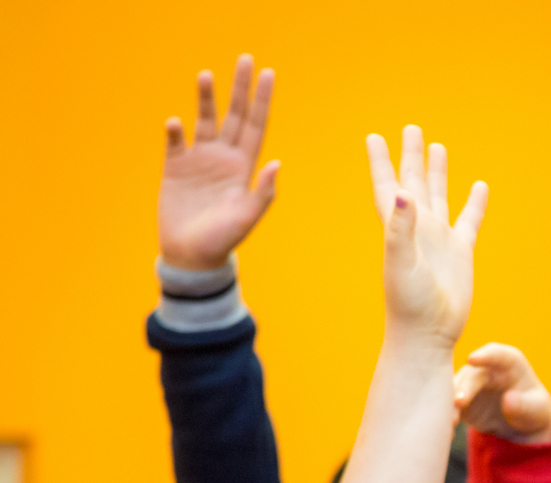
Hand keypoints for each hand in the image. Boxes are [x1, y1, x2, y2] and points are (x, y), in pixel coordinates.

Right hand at [158, 55, 278, 269]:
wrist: (192, 257)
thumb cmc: (223, 241)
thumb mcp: (247, 217)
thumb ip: (263, 192)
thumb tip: (276, 162)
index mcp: (245, 168)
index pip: (257, 126)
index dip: (262, 100)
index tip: (268, 74)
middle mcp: (224, 159)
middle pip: (234, 116)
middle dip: (239, 88)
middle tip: (245, 58)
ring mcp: (198, 161)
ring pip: (204, 121)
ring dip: (205, 99)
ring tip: (206, 74)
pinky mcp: (174, 168)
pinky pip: (174, 143)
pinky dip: (174, 132)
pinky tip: (175, 122)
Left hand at [366, 126, 488, 344]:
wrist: (428, 334)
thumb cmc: (408, 303)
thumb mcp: (400, 262)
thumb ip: (400, 228)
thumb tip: (402, 193)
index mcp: (397, 227)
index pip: (386, 185)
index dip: (380, 161)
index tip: (375, 136)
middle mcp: (417, 228)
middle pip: (413, 182)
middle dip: (411, 156)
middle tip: (411, 129)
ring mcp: (440, 239)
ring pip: (440, 196)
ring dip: (438, 172)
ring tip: (439, 147)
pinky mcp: (461, 252)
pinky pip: (469, 221)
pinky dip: (474, 203)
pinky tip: (480, 186)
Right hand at [455, 343, 550, 443]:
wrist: (521, 423)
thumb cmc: (533, 408)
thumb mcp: (536, 409)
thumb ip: (524, 404)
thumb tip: (508, 400)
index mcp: (509, 362)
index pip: (497, 354)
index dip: (485, 355)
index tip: (472, 359)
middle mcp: (486, 368)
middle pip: (472, 374)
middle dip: (464, 387)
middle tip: (459, 403)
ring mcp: (470, 382)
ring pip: (455, 388)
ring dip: (450, 403)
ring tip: (453, 421)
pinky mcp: (460, 399)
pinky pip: (449, 405)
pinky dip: (448, 416)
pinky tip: (450, 430)